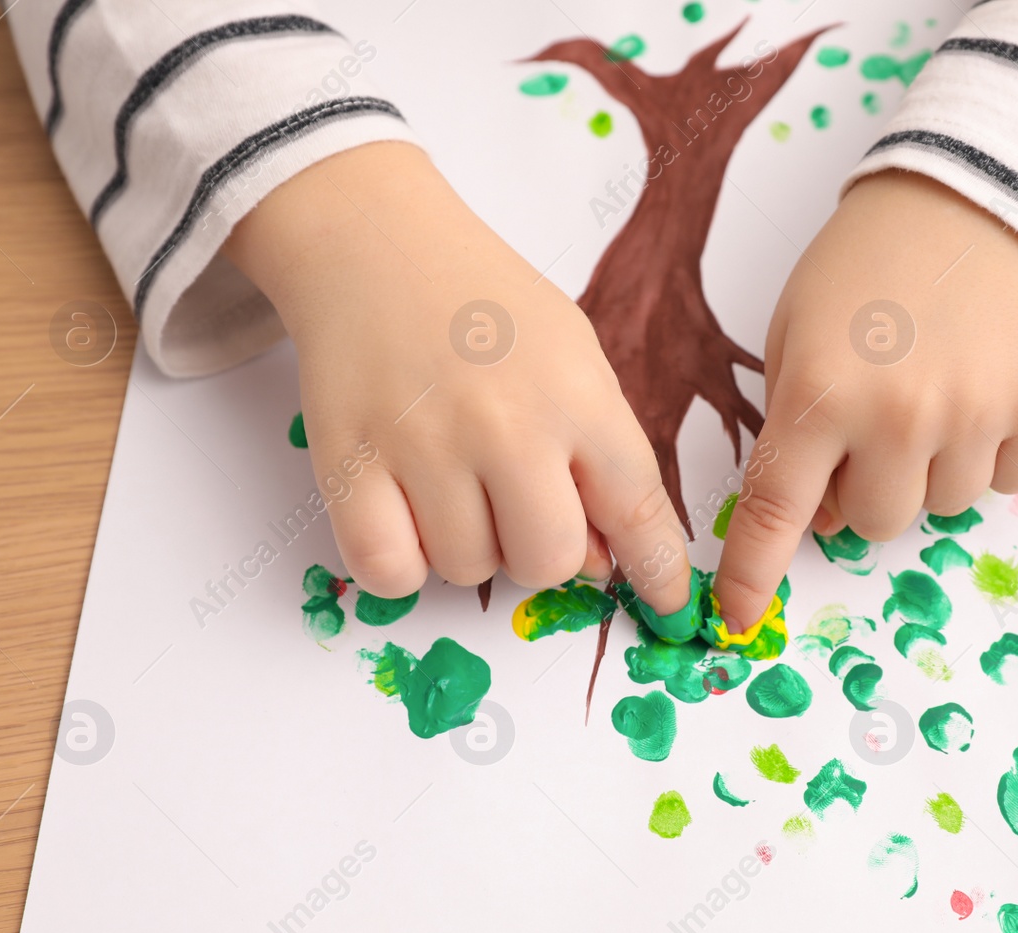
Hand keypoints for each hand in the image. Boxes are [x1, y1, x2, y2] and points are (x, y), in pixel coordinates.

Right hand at [224, 142, 691, 612]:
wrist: (374, 242)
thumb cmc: (483, 305)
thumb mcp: (572, 356)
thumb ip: (600, 455)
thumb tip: (608, 564)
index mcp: (576, 394)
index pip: (637, 507)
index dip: (659, 569)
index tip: (669, 604)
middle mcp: (506, 424)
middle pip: (548, 561)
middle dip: (541, 552)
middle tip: (516, 506)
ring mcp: (424, 445)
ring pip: (468, 571)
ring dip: (467, 548)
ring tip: (453, 484)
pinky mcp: (348, 462)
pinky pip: (388, 571)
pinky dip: (400, 562)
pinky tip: (405, 514)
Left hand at [715, 170, 1017, 632]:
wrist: (980, 191)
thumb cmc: (871, 262)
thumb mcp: (797, 326)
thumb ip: (795, 424)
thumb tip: (818, 516)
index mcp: (819, 392)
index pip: (777, 510)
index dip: (756, 571)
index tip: (741, 616)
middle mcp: (897, 415)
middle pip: (873, 523)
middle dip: (866, 489)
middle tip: (878, 424)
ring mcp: (976, 414)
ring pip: (944, 507)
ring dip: (933, 468)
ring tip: (938, 387)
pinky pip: (1011, 480)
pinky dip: (996, 450)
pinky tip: (986, 386)